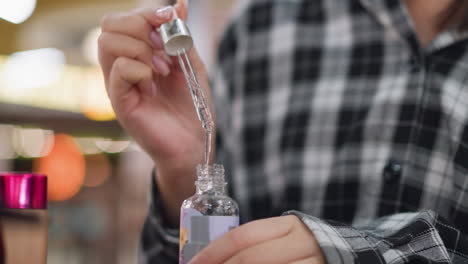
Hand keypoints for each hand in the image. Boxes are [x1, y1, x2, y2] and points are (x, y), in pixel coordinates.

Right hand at [98, 0, 211, 223]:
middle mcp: (122, 66)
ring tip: (163, 68)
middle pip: (109, 24)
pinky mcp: (120, 102)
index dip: (147, 12)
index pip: (124, 18)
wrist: (194, 143)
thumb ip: (183, 37)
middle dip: (140, 26)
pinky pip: (119, 70)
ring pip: (107, 42)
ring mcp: (118, 84)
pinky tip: (154, 83)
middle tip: (165, 48)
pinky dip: (141, 69)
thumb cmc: (192, 107)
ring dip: (141, 48)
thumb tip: (180, 3)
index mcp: (137, 55)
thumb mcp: (191, 65)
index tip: (171, 19)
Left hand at [190, 215, 325, 263]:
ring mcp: (311, 263)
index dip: (212, 253)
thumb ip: (250, 247)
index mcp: (286, 227)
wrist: (342, 257)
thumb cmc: (299, 251)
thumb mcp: (279, 240)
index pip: (242, 236)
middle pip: (250, 258)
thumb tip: (205, 261)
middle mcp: (301, 243)